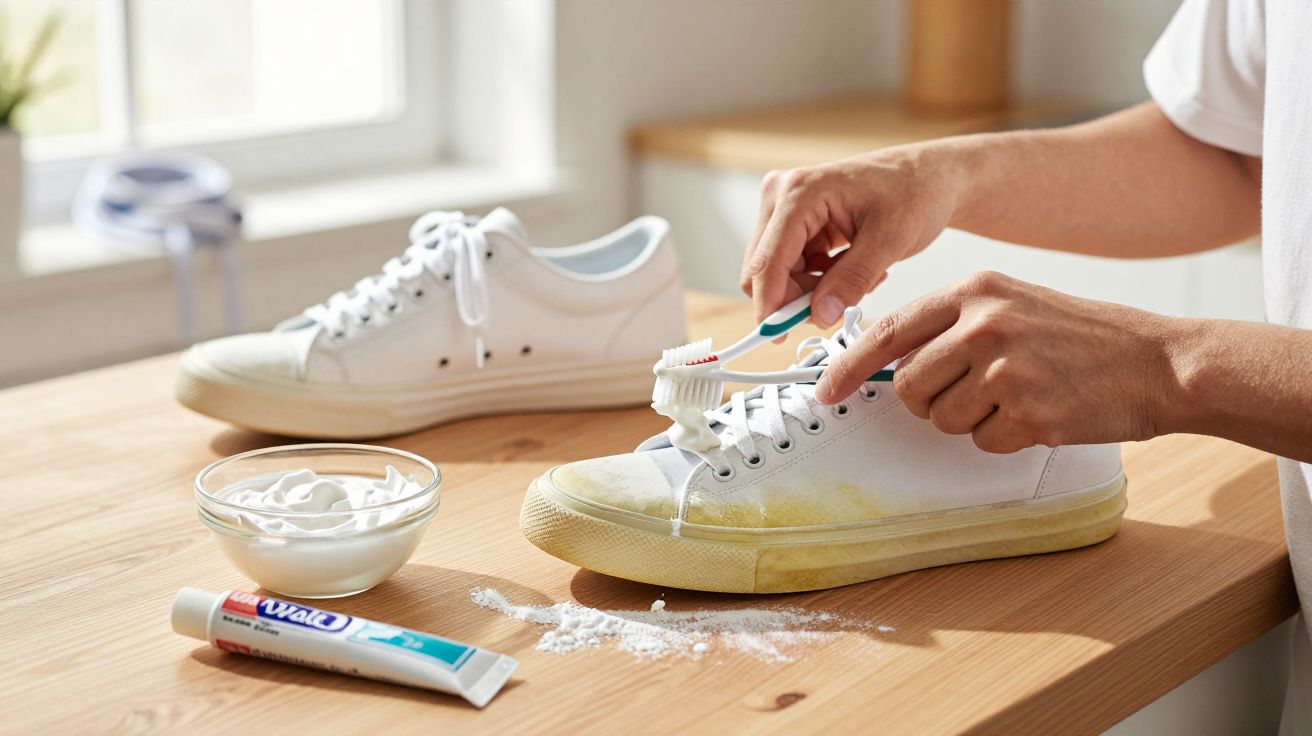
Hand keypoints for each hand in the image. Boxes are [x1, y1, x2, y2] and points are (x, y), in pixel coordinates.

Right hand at [741, 143, 963, 326]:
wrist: (929, 176)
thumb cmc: (915, 191)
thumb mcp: (890, 240)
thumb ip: (852, 280)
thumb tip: (820, 314)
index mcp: (799, 192)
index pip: (767, 261)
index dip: (770, 305)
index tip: (779, 337)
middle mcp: (781, 196)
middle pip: (763, 270)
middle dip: (799, 297)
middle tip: (842, 303)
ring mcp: (784, 209)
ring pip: (777, 274)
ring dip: (814, 290)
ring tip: (859, 277)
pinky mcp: (794, 223)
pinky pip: (791, 268)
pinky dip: (819, 281)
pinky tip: (852, 268)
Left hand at [815, 272, 1177, 452]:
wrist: (1160, 362)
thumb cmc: (1082, 337)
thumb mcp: (1013, 305)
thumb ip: (952, 324)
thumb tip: (889, 362)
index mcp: (975, 291)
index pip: (888, 330)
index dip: (850, 367)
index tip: (826, 392)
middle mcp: (983, 324)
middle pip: (908, 385)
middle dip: (929, 401)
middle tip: (974, 393)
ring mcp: (1005, 368)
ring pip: (940, 418)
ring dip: (972, 420)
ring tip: (1018, 396)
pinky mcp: (1029, 412)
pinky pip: (982, 441)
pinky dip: (1006, 437)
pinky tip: (1041, 412)